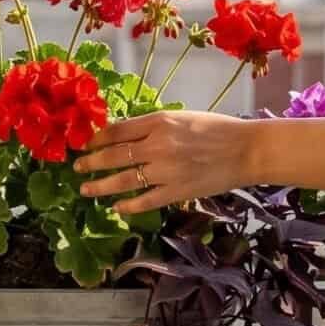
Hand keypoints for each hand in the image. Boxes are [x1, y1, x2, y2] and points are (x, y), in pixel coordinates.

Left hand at [76, 110, 258, 214]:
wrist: (246, 150)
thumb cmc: (216, 129)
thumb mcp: (182, 117)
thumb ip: (153, 126)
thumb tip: (123, 134)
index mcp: (159, 122)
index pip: (117, 131)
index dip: (96, 139)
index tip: (85, 144)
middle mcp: (159, 145)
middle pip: (114, 156)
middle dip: (91, 163)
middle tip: (78, 168)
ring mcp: (166, 171)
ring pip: (123, 180)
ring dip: (101, 186)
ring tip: (86, 189)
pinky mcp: (177, 191)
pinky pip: (145, 201)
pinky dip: (128, 205)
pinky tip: (117, 207)